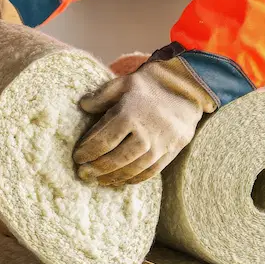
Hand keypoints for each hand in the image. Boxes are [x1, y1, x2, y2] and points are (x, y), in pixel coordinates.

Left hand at [73, 59, 216, 185]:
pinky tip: (121, 180)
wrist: (187, 87)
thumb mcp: (122, 83)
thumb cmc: (149, 85)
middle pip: (114, 159)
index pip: (102, 141)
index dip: (87, 151)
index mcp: (128, 115)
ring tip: (99, 180)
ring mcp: (159, 145)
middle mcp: (144, 134)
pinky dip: (133, 179)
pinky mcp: (170, 152)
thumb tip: (82, 106)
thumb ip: (101, 96)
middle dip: (96, 169)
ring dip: (112, 177)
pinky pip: (149, 172)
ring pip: (131, 169)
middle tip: (83, 173)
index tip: (77, 157)